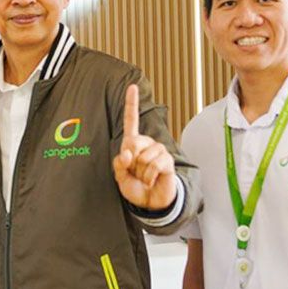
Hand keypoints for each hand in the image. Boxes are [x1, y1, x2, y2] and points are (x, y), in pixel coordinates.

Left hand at [112, 84, 177, 209]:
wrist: (150, 202)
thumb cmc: (135, 186)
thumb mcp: (120, 176)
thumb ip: (120, 163)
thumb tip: (128, 153)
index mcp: (133, 143)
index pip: (132, 120)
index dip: (131, 103)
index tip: (132, 86)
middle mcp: (147, 143)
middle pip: (133, 143)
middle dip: (130, 162)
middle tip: (135, 173)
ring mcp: (158, 151)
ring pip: (143, 157)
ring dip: (140, 172)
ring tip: (144, 178)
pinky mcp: (167, 161)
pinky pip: (153, 165)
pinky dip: (149, 177)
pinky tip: (152, 180)